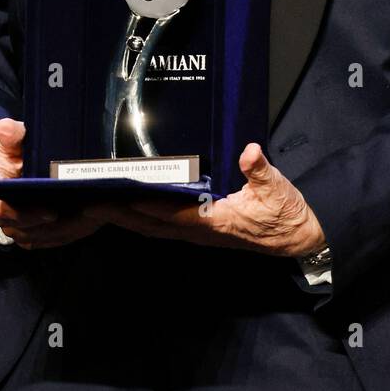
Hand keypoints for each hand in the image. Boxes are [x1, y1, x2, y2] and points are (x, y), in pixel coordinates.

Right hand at [0, 117, 99, 249]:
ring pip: (31, 236)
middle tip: (75, 216)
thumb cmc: (7, 148)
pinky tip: (80, 225)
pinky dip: (59, 235)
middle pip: (19, 227)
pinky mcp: (27, 227)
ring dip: (55, 233)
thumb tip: (5, 128)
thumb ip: (10, 134)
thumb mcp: (9, 137)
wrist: (8, 159)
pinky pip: (41, 239)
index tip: (50, 212)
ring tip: (83, 221)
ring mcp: (12, 221)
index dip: (24, 214)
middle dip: (46, 225)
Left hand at [81, 143, 326, 257]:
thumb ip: (260, 170)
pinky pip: (164, 227)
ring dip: (126, 219)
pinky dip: (142, 219)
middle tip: (90, 203)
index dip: (146, 206)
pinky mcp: (202, 231)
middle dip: (121, 215)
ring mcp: (200, 234)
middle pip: (152, 225)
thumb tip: (250, 151)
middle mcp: (202, 232)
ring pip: (154, 228)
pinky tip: (128, 211)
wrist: (299, 239)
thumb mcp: (278, 188)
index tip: (120, 197)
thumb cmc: (287, 214)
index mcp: (216, 221)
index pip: (174, 213)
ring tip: (98, 206)